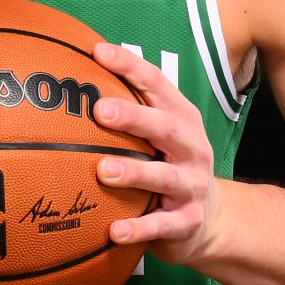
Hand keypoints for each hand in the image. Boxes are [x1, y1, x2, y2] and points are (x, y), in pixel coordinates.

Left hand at [91, 42, 218, 265]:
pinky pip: (162, 226)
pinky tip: (114, 231)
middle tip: (99, 110)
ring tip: (103, 171)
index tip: (98, 53)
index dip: (130, 67)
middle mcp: (192, 148)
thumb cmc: (170, 165)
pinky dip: (139, 229)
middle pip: (165, 127)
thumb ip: (129, 111)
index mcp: (182, 119)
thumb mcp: (160, 135)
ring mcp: (192, 185)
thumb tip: (71, 78)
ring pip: (164, 177)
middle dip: (134, 117)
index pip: (158, 85)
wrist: (213, 220)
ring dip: (134, 173)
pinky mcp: (188, 221)